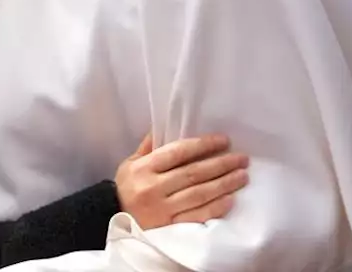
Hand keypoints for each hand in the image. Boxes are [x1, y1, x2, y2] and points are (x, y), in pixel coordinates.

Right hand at [115, 133, 249, 228]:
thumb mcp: (130, 163)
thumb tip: (168, 125)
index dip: (203, 145)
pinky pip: (196, 216)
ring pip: (199, 194)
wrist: (110, 217)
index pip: (178, 152)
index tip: (223, 140)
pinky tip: (230, 199)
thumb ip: (149, 147)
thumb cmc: (125, 187)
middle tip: (242, 158)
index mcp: (144, 168)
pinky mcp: (169, 226)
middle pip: (193, 173)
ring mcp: (162, 208)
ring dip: (224, 184)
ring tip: (242, 176)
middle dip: (221, 164)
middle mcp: (153, 187)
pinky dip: (215, 207)